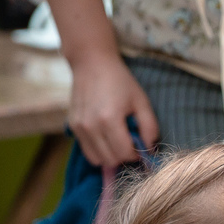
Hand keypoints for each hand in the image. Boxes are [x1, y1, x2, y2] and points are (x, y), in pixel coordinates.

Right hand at [68, 51, 158, 166]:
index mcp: (109, 119)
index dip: (137, 154)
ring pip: (97, 160)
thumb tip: (150, 150)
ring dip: (111, 156)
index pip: (124, 154)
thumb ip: (150, 128)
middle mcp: (90, 126)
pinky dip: (99, 151)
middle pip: (111, 160)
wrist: (91, 63)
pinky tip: (107, 139)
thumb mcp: (142, 101)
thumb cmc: (120, 81)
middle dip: (125, 156)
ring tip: (118, 141)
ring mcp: (79, 127)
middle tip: (131, 143)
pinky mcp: (72, 126)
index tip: (141, 145)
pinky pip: (87, 152)